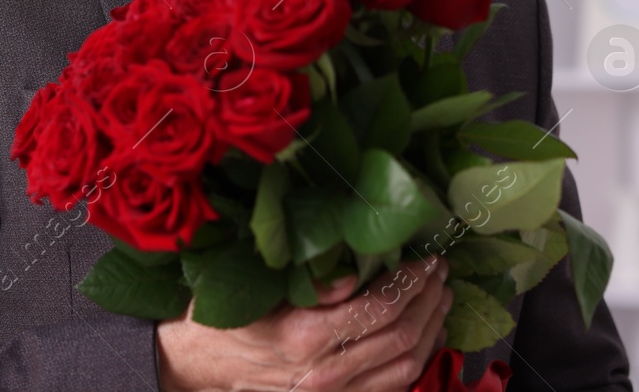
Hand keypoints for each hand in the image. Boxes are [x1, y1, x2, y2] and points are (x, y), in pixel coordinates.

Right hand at [155, 258, 451, 391]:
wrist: (197, 365)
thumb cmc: (222, 317)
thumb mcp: (255, 289)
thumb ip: (309, 284)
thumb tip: (356, 274)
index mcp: (304, 336)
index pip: (378, 308)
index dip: (410, 282)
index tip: (425, 259)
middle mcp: (323, 372)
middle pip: (400, 337)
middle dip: (428, 301)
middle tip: (440, 272)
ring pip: (405, 366)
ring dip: (431, 330)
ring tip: (441, 300)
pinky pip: (392, 388)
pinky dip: (417, 361)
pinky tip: (423, 337)